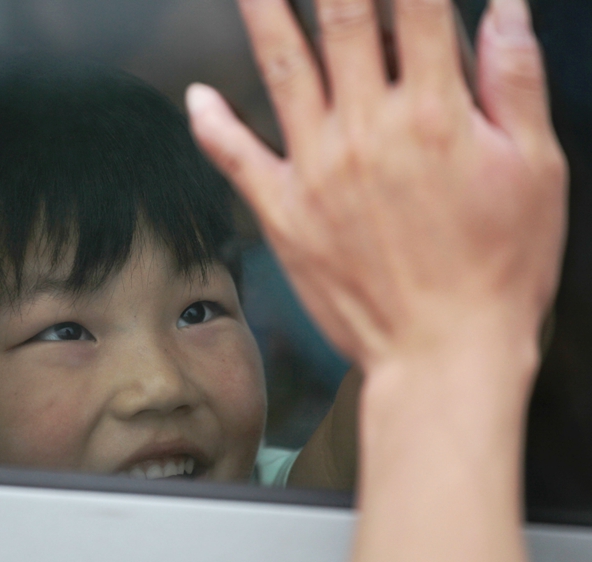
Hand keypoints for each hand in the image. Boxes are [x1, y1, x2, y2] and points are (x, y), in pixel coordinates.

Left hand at [187, 0, 566, 371]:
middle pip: (336, 16)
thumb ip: (514, 84)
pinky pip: (238, 158)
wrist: (442, 354)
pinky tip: (198, 98)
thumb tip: (502, 12)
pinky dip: (213, 126)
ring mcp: (317, 169)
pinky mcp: (284, 212)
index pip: (412, 4)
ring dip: (259, 12)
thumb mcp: (536, 172)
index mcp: (432, 113)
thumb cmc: (496, 272)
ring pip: (280, 68)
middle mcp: (367, 129)